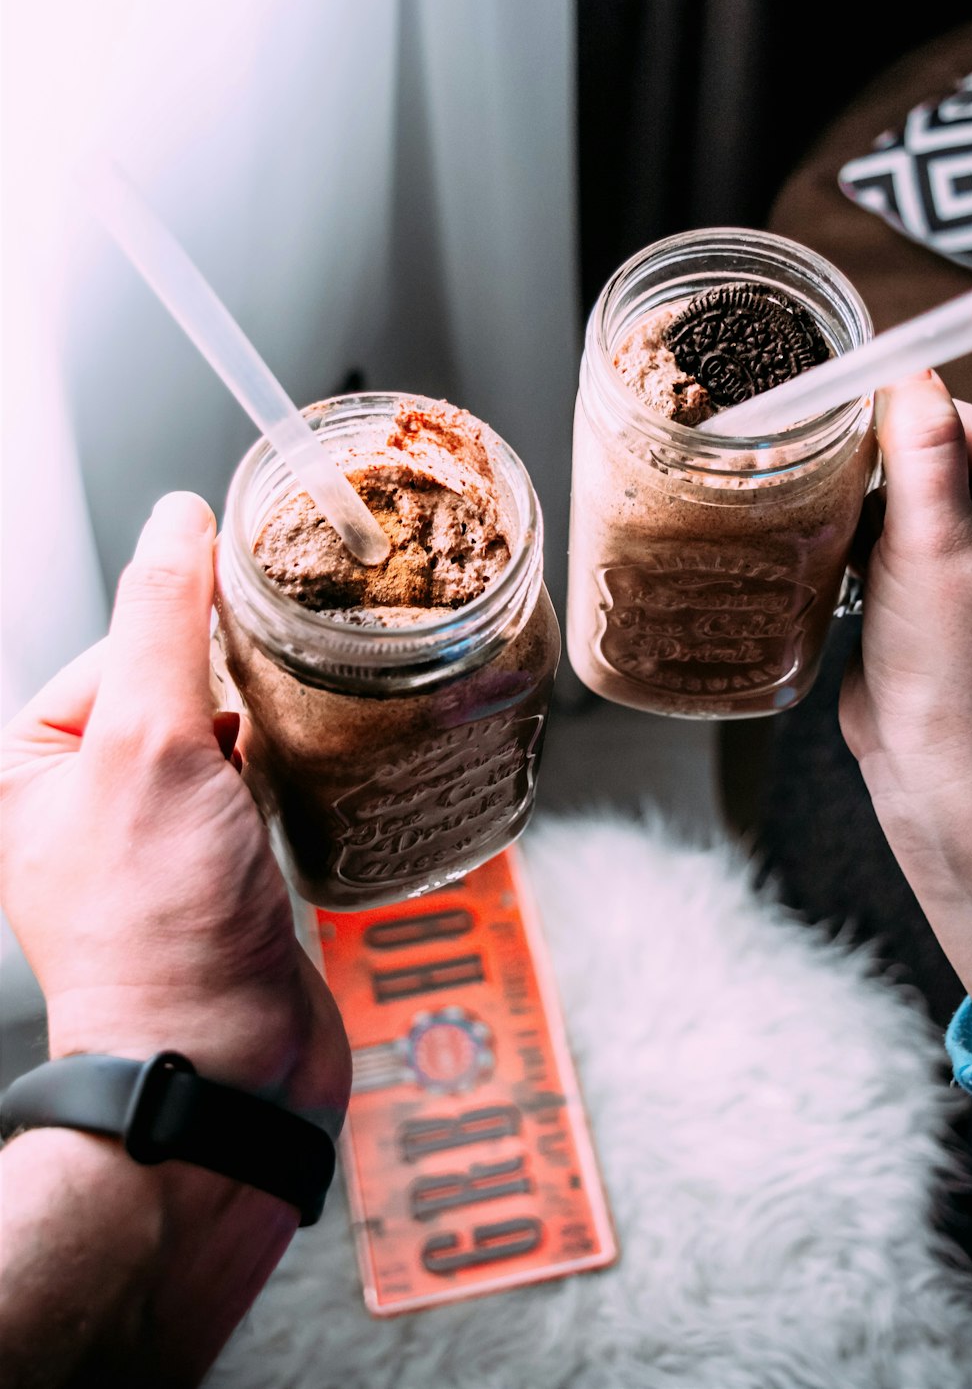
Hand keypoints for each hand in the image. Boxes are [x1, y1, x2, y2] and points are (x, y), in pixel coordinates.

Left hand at [1, 492, 349, 1129]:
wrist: (224, 1061)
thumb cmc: (160, 926)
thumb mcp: (148, 741)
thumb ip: (161, 619)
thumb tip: (177, 521)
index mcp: (37, 761)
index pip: (126, 639)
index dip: (197, 620)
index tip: (262, 605)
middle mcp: (93, 797)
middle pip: (185, 682)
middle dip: (244, 674)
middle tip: (299, 669)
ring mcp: (164, 835)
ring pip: (233, 733)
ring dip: (279, 721)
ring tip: (317, 721)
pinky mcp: (228, 867)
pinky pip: (265, 785)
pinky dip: (297, 769)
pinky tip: (324, 770)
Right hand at [840, 373, 971, 1041]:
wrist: (935, 764)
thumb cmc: (954, 665)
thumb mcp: (934, 545)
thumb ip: (922, 453)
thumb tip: (910, 372)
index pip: (964, 420)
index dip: (902, 422)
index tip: (839, 425)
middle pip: (927, 450)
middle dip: (876, 472)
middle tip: (837, 498)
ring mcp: (969, 551)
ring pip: (896, 491)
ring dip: (859, 509)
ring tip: (846, 549)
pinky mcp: (924, 581)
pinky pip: (880, 531)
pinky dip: (853, 540)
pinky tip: (841, 569)